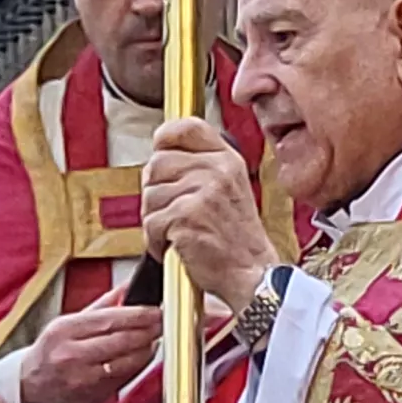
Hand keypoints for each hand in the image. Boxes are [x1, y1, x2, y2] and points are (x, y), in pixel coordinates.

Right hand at [16, 303, 160, 402]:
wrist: (30, 389)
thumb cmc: (49, 354)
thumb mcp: (67, 323)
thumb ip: (100, 306)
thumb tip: (127, 289)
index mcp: (64, 331)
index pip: (108, 320)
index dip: (136, 315)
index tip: (154, 310)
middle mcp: (72, 354)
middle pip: (120, 340)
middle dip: (147, 330)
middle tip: (161, 322)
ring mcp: (83, 378)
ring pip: (126, 361)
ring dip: (147, 348)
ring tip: (155, 336)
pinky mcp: (94, 395)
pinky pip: (125, 377)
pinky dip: (139, 364)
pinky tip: (144, 354)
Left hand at [140, 118, 274, 309]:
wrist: (252, 274)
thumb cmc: (238, 240)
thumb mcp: (231, 190)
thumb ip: (203, 167)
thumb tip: (161, 157)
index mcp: (227, 160)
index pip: (186, 128)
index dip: (165, 138)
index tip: (161, 152)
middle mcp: (217, 171)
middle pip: (156, 164)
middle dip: (155, 191)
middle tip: (172, 211)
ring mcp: (202, 193)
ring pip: (149, 196)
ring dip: (155, 219)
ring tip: (178, 231)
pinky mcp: (186, 217)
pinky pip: (150, 223)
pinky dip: (155, 241)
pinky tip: (174, 245)